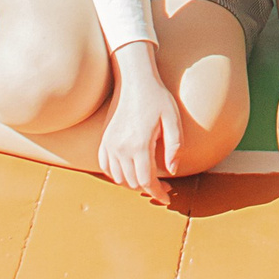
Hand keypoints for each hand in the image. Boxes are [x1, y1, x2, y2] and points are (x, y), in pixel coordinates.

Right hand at [98, 49, 182, 202]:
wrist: (134, 80)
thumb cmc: (156, 97)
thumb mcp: (172, 119)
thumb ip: (174, 146)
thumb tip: (172, 171)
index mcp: (139, 145)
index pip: (147, 181)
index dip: (158, 193)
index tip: (167, 198)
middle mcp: (121, 148)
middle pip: (133, 182)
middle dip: (149, 188)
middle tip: (165, 186)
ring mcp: (109, 144)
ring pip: (119, 177)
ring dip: (133, 183)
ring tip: (148, 179)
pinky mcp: (104, 139)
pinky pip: (105, 166)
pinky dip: (116, 174)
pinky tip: (129, 171)